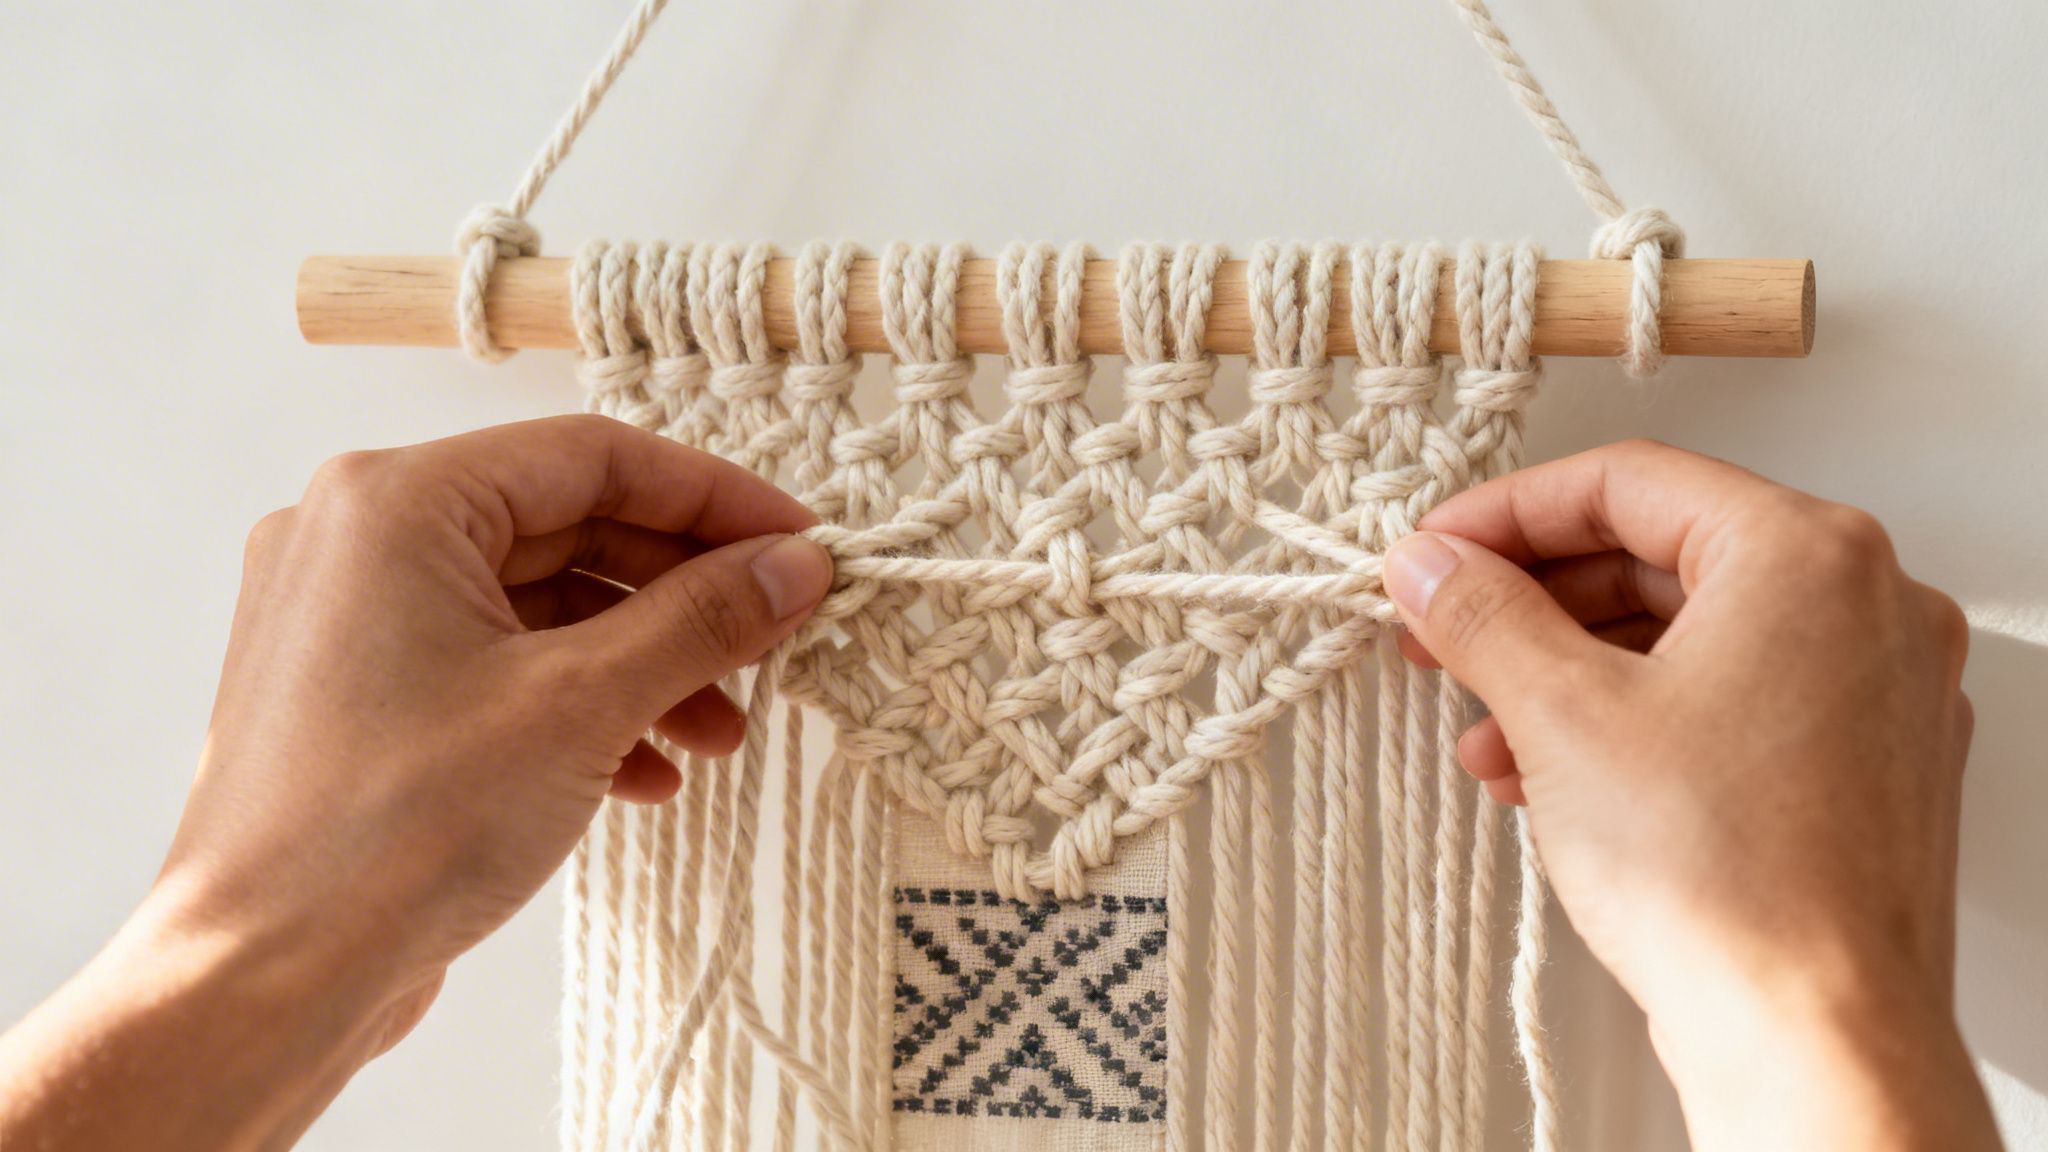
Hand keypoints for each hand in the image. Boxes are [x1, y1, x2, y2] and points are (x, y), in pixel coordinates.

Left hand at [0, 415, 832, 1150]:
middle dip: (682, 598)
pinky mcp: (361, 700)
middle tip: (775, 645)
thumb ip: (701, 619)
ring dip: (643, 663)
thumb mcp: (581, 704)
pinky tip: (645, 774)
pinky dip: (580, 706)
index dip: (716, 498)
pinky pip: (496, 668)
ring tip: (719, 736)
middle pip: (570, 530)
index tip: (802, 545)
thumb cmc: (397, 827)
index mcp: (396, 501)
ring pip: (539, 609)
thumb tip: (798, 564)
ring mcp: (352, 622)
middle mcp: (360, 539)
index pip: (594, 457)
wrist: (263, 981)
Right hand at [1382, 439, 1997, 1151]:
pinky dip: (1634, 722)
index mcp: (1808, 555)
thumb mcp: (1561, 714)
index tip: (1433, 551)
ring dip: (1569, 674)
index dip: (1505, 512)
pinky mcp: (1864, 769)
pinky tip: (1549, 775)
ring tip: (1485, 732)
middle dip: (1533, 604)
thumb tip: (1431, 564)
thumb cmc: (1725, 878)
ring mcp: (1876, 692)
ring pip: (1690, 639)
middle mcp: (1866, 607)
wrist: (1812, 1038)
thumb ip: (1484, 614)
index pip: (1628, 482)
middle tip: (1444, 632)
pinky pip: (1731, 704)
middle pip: (1660, 557)